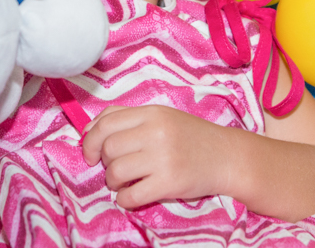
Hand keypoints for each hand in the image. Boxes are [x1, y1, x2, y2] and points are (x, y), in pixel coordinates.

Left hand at [81, 105, 232, 209]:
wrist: (226, 157)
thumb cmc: (190, 137)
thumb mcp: (161, 117)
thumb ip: (127, 119)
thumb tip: (87, 131)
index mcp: (152, 113)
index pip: (106, 123)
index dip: (90, 140)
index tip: (91, 154)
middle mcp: (156, 132)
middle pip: (108, 148)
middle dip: (103, 162)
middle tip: (115, 168)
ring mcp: (163, 158)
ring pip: (116, 171)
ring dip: (113, 182)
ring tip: (124, 182)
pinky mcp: (169, 183)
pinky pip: (131, 195)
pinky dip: (124, 200)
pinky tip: (130, 196)